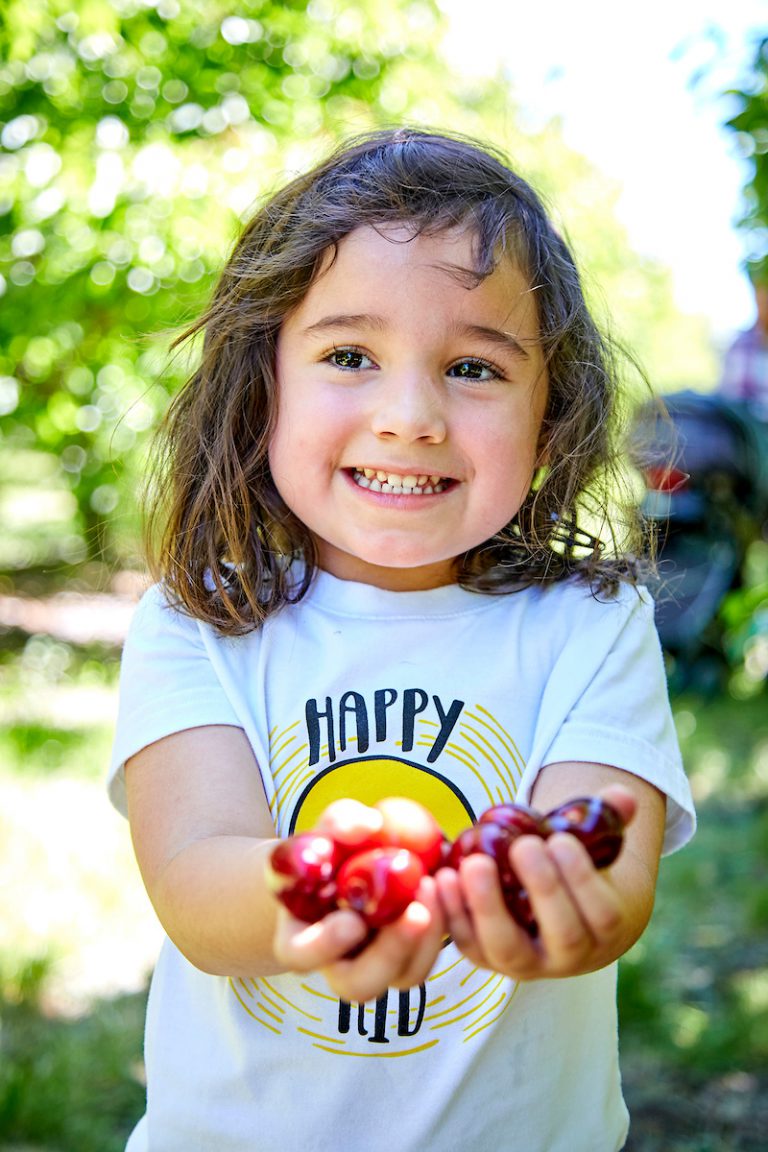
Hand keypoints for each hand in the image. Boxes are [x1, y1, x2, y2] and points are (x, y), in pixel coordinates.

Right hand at [271, 798, 447, 1001]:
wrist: (354, 864)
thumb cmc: (330, 847)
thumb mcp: (328, 828)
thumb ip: (339, 823)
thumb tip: (368, 825)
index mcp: (299, 935)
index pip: (300, 954)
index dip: (325, 944)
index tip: (352, 920)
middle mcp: (336, 962)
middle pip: (358, 985)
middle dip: (391, 952)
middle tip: (416, 914)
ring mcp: (375, 965)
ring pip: (403, 977)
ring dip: (425, 940)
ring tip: (434, 887)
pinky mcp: (408, 955)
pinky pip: (428, 957)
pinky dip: (443, 925)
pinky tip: (447, 886)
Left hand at [436, 785, 639, 980]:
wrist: (556, 912)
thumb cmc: (575, 868)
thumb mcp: (594, 846)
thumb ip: (607, 818)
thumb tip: (622, 796)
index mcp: (605, 929)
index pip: (601, 913)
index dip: (581, 879)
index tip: (560, 839)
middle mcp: (568, 956)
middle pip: (561, 934)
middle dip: (543, 889)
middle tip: (523, 846)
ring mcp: (524, 963)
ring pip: (507, 947)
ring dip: (488, 906)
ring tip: (474, 863)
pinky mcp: (485, 959)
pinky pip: (468, 944)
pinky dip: (453, 912)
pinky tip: (442, 877)